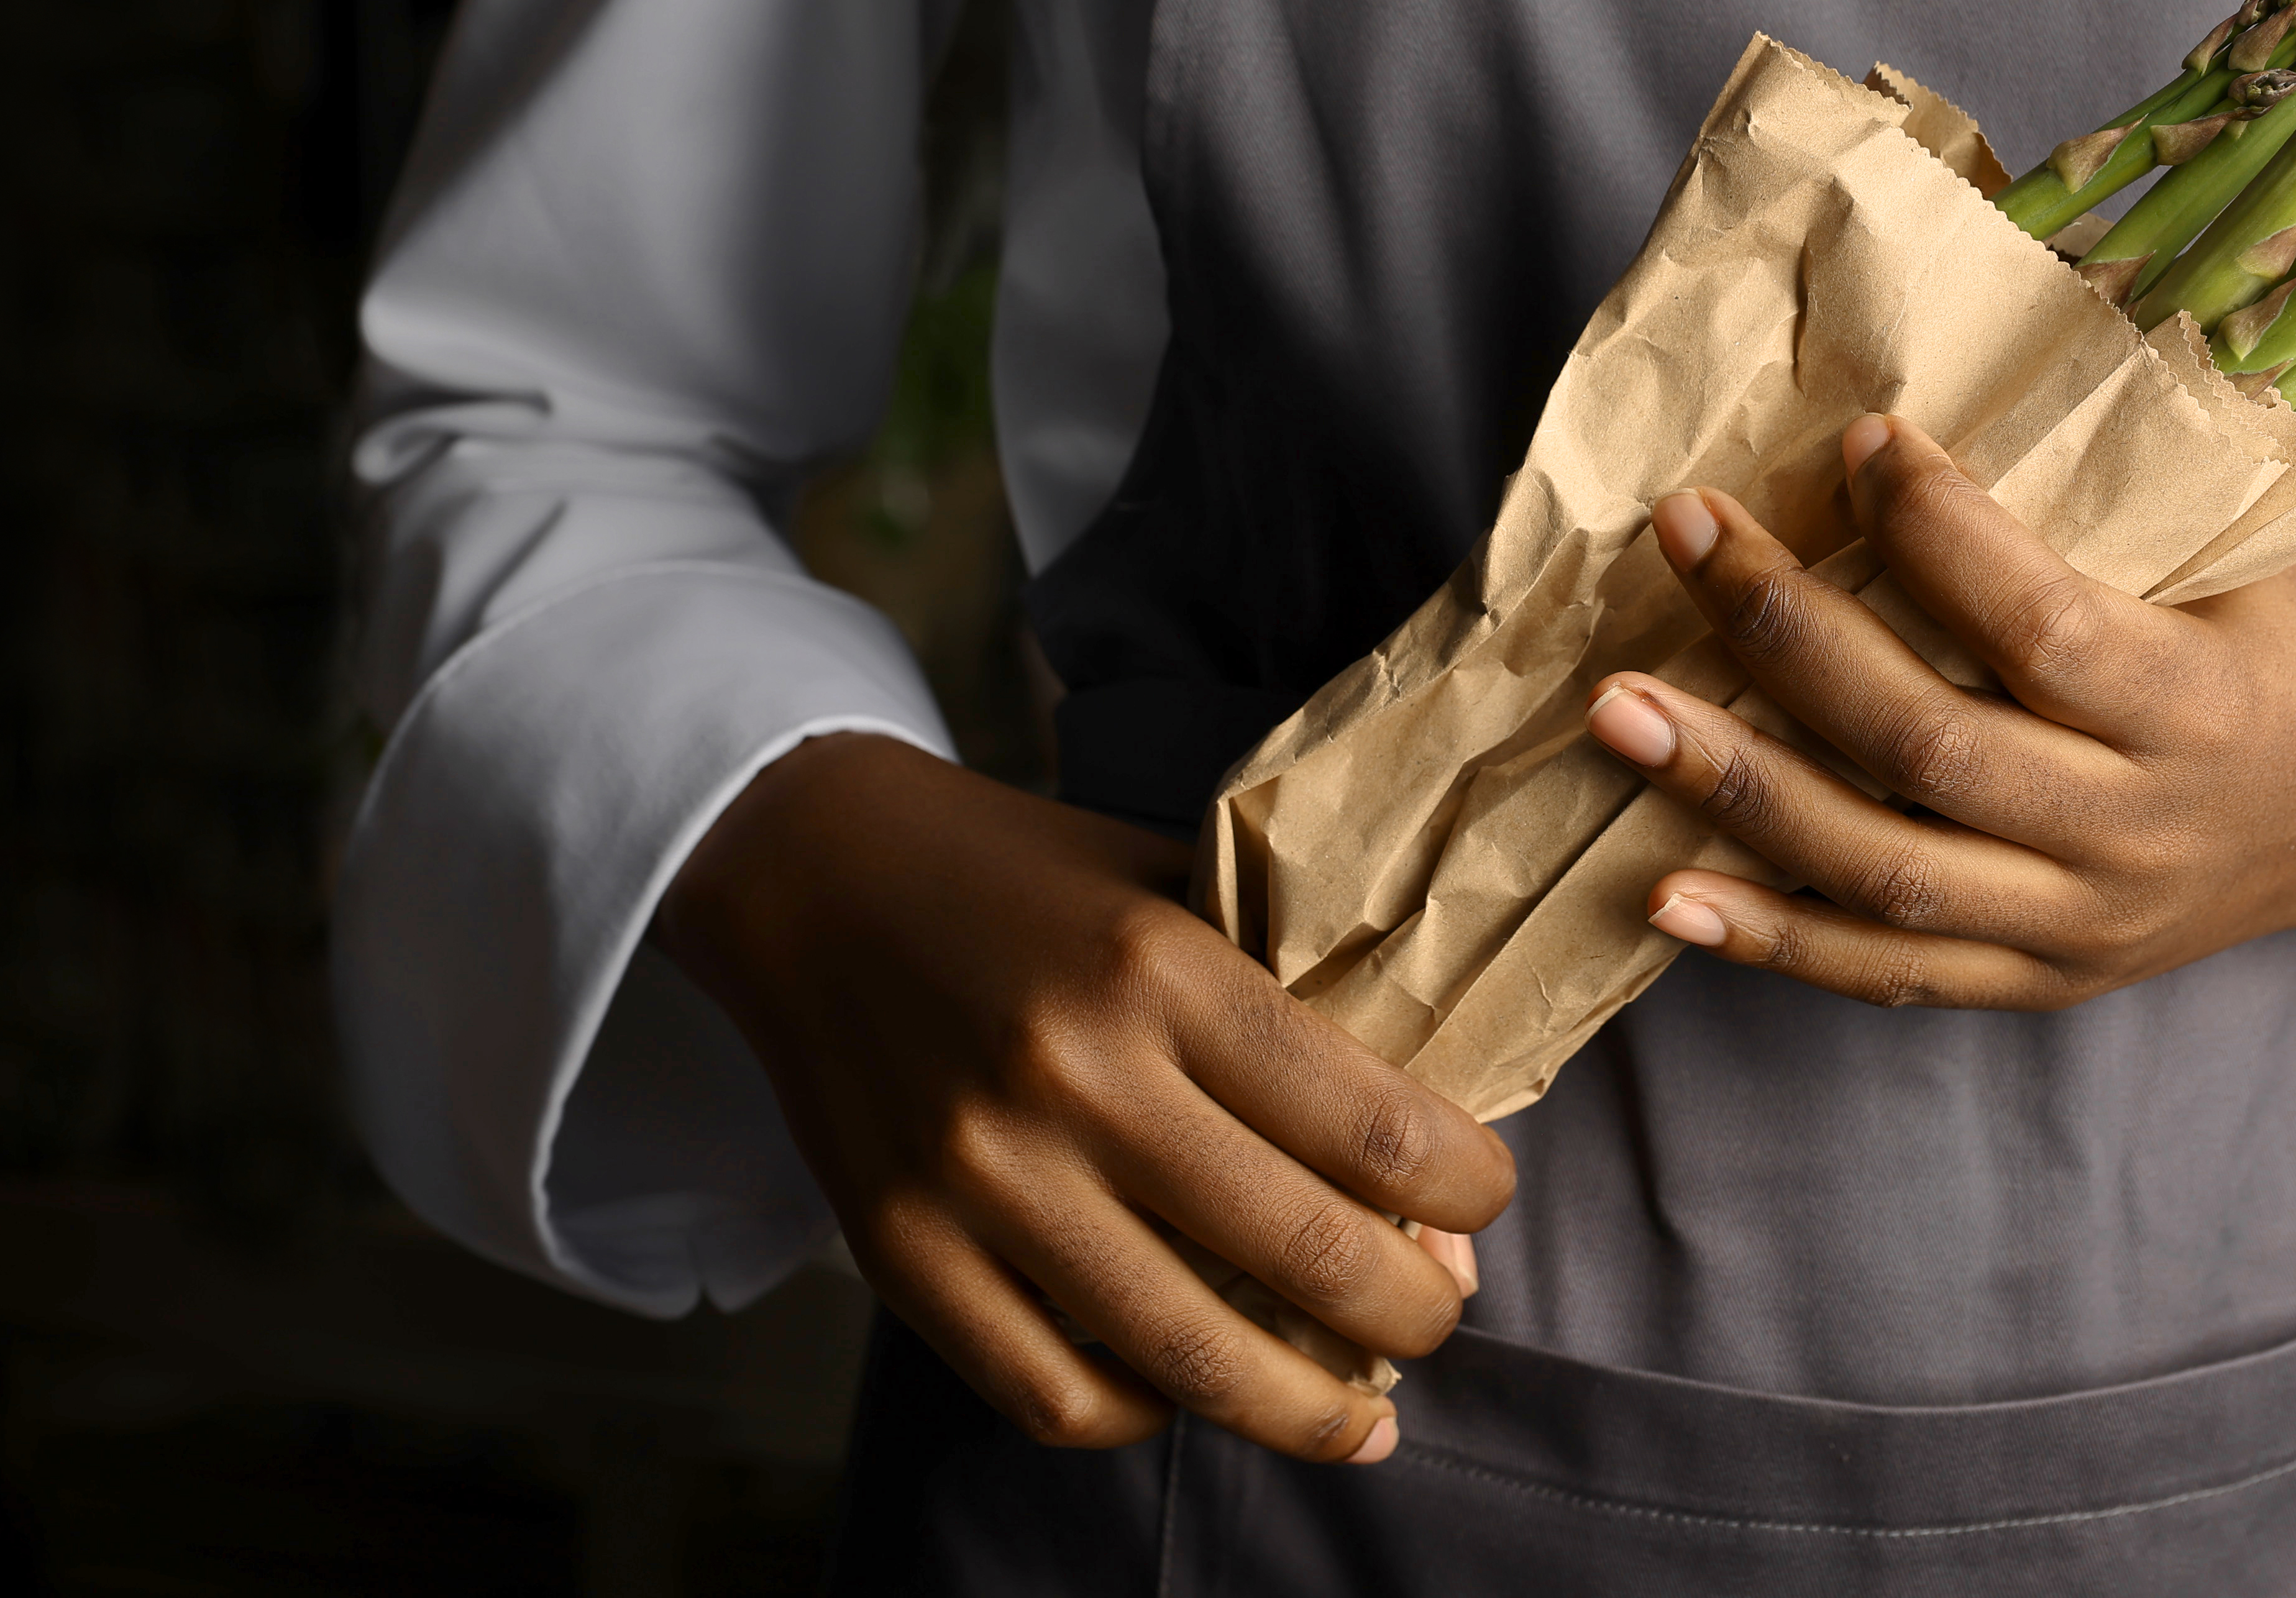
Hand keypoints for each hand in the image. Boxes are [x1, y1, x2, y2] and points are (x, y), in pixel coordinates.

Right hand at [655, 733, 1510, 1459]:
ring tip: (1364, 1422)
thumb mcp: (1176, 882)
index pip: (1367, 1122)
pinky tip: (1192, 1394)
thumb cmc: (1029, 878)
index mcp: (1158, 964)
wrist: (812, 872)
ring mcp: (978, 1177)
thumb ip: (1295, 1008)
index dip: (1464, 1187)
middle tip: (1439, 1322)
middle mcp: (1072, 1076)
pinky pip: (1051, 1394)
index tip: (1483, 1202)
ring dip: (1305, 1411)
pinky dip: (1145, 1417)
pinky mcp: (900, 1253)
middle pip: (1300, 1253)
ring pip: (1186, 1356)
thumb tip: (1421, 1189)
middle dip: (1410, 1316)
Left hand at [1585, 415, 2295, 1009]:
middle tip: (1680, 531)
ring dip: (1733, 789)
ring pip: (1884, 873)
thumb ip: (2145, 432)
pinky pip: (1887, 975)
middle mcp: (2138, 828)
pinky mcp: (2048, 977)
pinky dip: (1769, 940)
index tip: (1852, 436)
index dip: (1931, 530)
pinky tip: (1657, 891)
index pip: (2036, 622)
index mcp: (2202, 704)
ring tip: (1614, 710)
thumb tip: (2005, 254)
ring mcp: (2087, 920)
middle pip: (1929, 746)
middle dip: (1784, 637)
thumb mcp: (2267, 522)